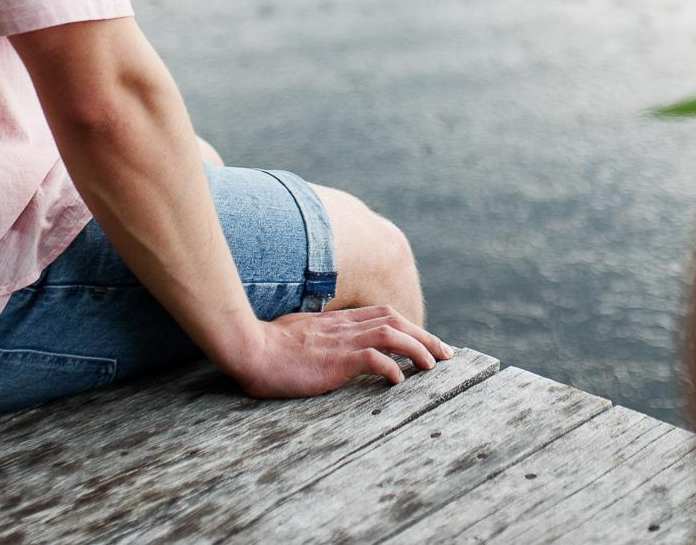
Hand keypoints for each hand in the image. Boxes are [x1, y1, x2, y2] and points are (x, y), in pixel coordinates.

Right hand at [229, 304, 452, 398]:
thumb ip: (319, 336)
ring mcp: (341, 340)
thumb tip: (329, 347)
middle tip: (446, 353)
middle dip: (424, 335)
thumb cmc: (267, 346)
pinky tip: (399, 380)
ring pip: (392, 334)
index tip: (425, 341)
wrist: (249, 349)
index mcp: (337, 321)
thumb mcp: (300, 335)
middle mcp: (344, 326)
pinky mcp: (336, 358)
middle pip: (395, 320)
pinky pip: (373, 358)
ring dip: (417, 348)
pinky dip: (391, 366)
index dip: (408, 326)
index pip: (382, 315)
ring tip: (433, 366)